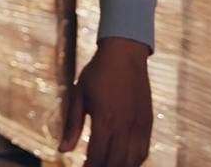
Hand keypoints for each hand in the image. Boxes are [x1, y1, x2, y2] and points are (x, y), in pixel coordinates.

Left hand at [59, 36, 152, 165]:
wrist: (124, 54)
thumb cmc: (96, 73)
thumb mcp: (78, 95)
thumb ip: (72, 125)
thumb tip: (62, 150)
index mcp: (105, 119)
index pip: (97, 156)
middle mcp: (124, 125)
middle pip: (116, 162)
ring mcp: (139, 125)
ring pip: (132, 161)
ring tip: (107, 166)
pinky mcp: (148, 122)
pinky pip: (144, 151)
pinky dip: (134, 162)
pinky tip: (124, 162)